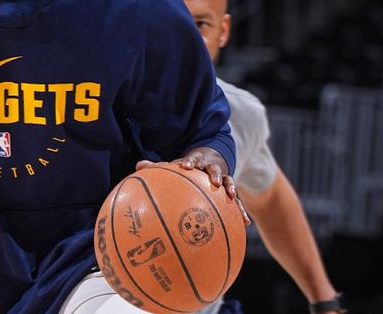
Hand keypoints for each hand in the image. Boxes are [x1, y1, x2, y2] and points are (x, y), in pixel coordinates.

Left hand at [136, 151, 250, 224]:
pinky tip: (245, 223)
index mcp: (197, 162)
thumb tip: (137, 166)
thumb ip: (157, 166)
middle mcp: (212, 169)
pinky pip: (237, 202)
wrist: (211, 158)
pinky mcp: (229, 192)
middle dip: (216, 174)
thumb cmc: (188, 166)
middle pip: (215, 170)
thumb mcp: (175, 164)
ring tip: (232, 196)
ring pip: (229, 183)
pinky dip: (241, 211)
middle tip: (215, 181)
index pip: (193, 159)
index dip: (189, 162)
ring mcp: (223, 179)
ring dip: (231, 189)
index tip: (185, 166)